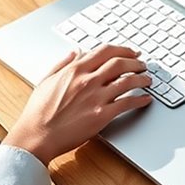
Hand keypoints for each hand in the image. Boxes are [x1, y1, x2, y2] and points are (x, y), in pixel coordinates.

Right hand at [2, 45, 153, 164]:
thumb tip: (75, 51)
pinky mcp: (102, 115)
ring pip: (128, 81)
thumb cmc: (38, 112)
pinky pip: (127, 103)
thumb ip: (62, 63)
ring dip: (141, 78)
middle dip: (135, 62)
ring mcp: (96, 97)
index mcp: (74, 70)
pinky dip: (140, 99)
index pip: (104, 51)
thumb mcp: (47, 80)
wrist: (37, 135)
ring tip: (148, 80)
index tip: (129, 53)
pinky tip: (145, 99)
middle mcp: (87, 80)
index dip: (121, 50)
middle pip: (120, 63)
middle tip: (142, 64)